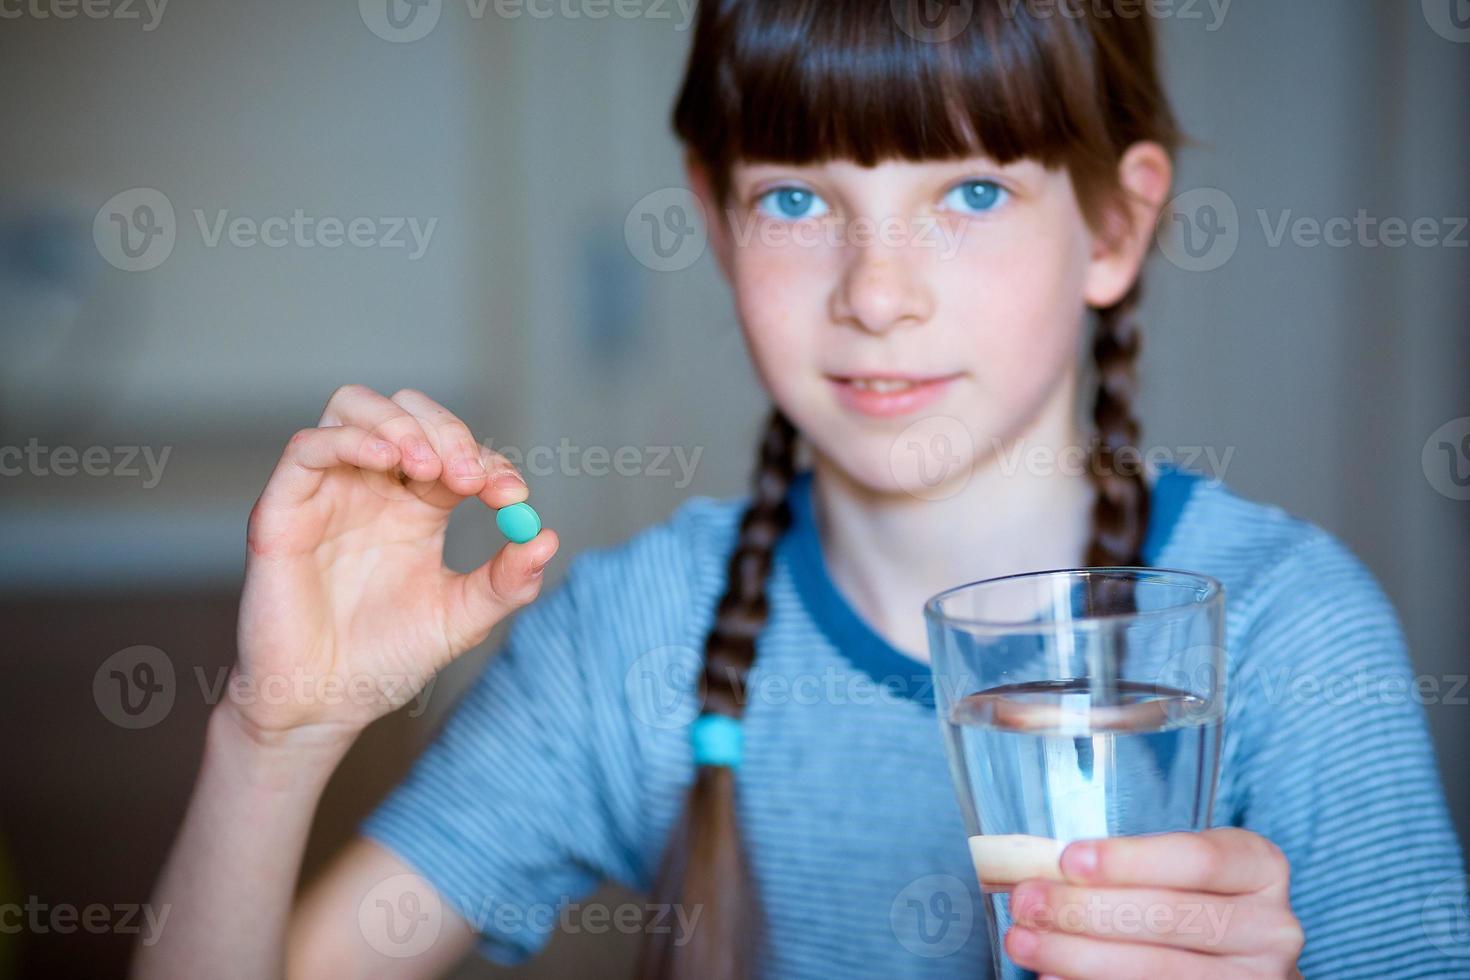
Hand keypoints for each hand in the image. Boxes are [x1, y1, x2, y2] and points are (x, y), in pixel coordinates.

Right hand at [231, 385, 557, 744]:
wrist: (323, 706)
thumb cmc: (385, 661)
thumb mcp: (461, 619)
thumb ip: (507, 582)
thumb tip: (548, 538)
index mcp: (417, 507)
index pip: (456, 452)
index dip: (488, 461)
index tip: (512, 495)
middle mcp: (372, 489)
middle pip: (407, 413)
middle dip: (447, 432)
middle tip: (470, 478)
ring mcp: (327, 493)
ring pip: (353, 408)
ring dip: (399, 423)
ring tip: (429, 467)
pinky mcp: (283, 508)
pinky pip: (307, 447)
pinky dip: (349, 440)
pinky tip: (386, 463)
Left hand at [1005, 828, 1304, 978]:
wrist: (1235, 961)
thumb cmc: (1190, 899)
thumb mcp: (1174, 869)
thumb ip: (1123, 866)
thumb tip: (1038, 872)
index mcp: (1259, 869)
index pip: (1198, 859)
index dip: (1130, 860)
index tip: (1068, 860)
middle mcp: (1271, 928)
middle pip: (1171, 918)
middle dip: (1086, 911)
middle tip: (1027, 903)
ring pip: (1159, 971)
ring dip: (1078, 957)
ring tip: (1024, 942)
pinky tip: (1052, 977)